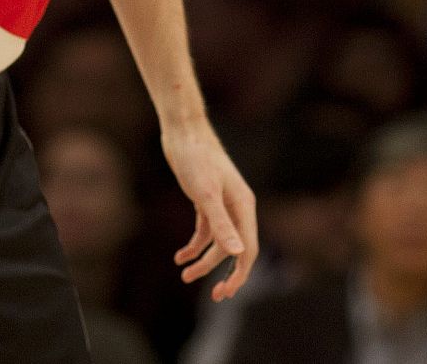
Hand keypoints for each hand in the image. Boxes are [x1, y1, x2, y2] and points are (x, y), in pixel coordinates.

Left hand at [162, 121, 257, 302]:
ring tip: (183, 275)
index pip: (248, 249)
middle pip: (234, 249)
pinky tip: (179, 256)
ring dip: (203, 260)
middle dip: (222, 272)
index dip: (238, 274)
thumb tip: (237, 254)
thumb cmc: (196, 158)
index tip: (224, 293)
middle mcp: (236, 207)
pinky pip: (204, 230)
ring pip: (217, 241)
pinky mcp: (205, 199)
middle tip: (213, 296)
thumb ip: (221, 225)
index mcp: (244, 207)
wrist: (182, 131)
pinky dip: (194, 245)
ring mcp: (221, 203)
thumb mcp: (206, 194)